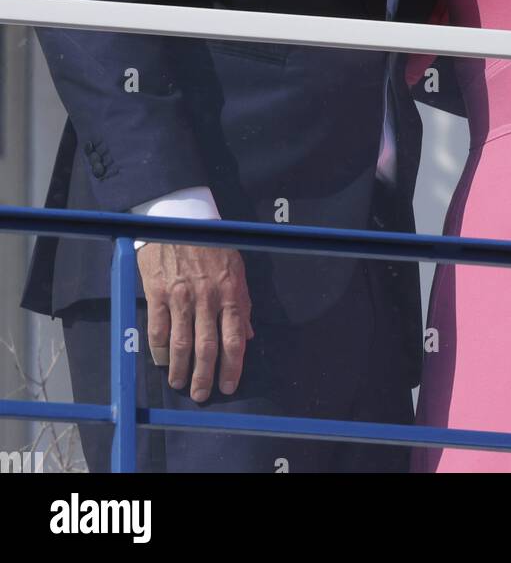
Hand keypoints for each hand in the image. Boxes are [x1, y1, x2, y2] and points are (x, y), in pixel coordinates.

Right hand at [136, 243, 253, 400]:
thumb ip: (242, 302)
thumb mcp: (235, 268)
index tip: (228, 386)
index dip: (232, 367)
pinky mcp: (157, 293)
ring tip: (179, 383)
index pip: (235, 339)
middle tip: (201, 395)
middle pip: (207, 348)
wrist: (179, 219)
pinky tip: (161, 361)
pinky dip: (159, 351)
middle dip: (204, 377)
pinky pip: (158, 330)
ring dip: (180, 370)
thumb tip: (248, 334)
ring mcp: (181, 296)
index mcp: (230, 292)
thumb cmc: (211, 244)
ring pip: (181, 345)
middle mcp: (207, 297)